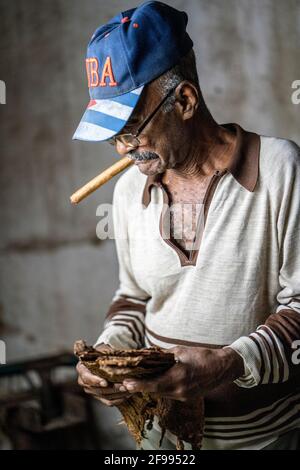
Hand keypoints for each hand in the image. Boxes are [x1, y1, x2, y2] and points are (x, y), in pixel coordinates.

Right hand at [76, 343, 132, 406]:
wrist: (106, 360)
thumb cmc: (104, 354)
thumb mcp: (103, 351)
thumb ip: (104, 353)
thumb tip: (108, 353)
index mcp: (82, 369)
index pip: (86, 377)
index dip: (95, 381)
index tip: (105, 383)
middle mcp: (84, 381)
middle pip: (97, 389)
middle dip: (112, 388)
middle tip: (125, 385)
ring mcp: (91, 390)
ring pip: (105, 396)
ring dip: (118, 393)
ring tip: (129, 388)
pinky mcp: (99, 397)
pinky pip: (109, 401)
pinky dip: (119, 399)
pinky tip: (128, 394)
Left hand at [121, 346, 243, 401]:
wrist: (222, 368)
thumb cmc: (202, 355)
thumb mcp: (180, 351)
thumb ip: (162, 355)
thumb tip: (146, 354)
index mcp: (179, 376)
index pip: (154, 384)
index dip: (139, 385)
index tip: (126, 383)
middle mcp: (180, 390)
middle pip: (155, 391)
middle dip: (141, 386)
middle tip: (126, 381)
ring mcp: (184, 396)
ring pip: (161, 393)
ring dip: (150, 388)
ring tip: (137, 381)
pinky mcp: (187, 398)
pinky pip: (169, 394)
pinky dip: (160, 388)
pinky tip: (154, 382)